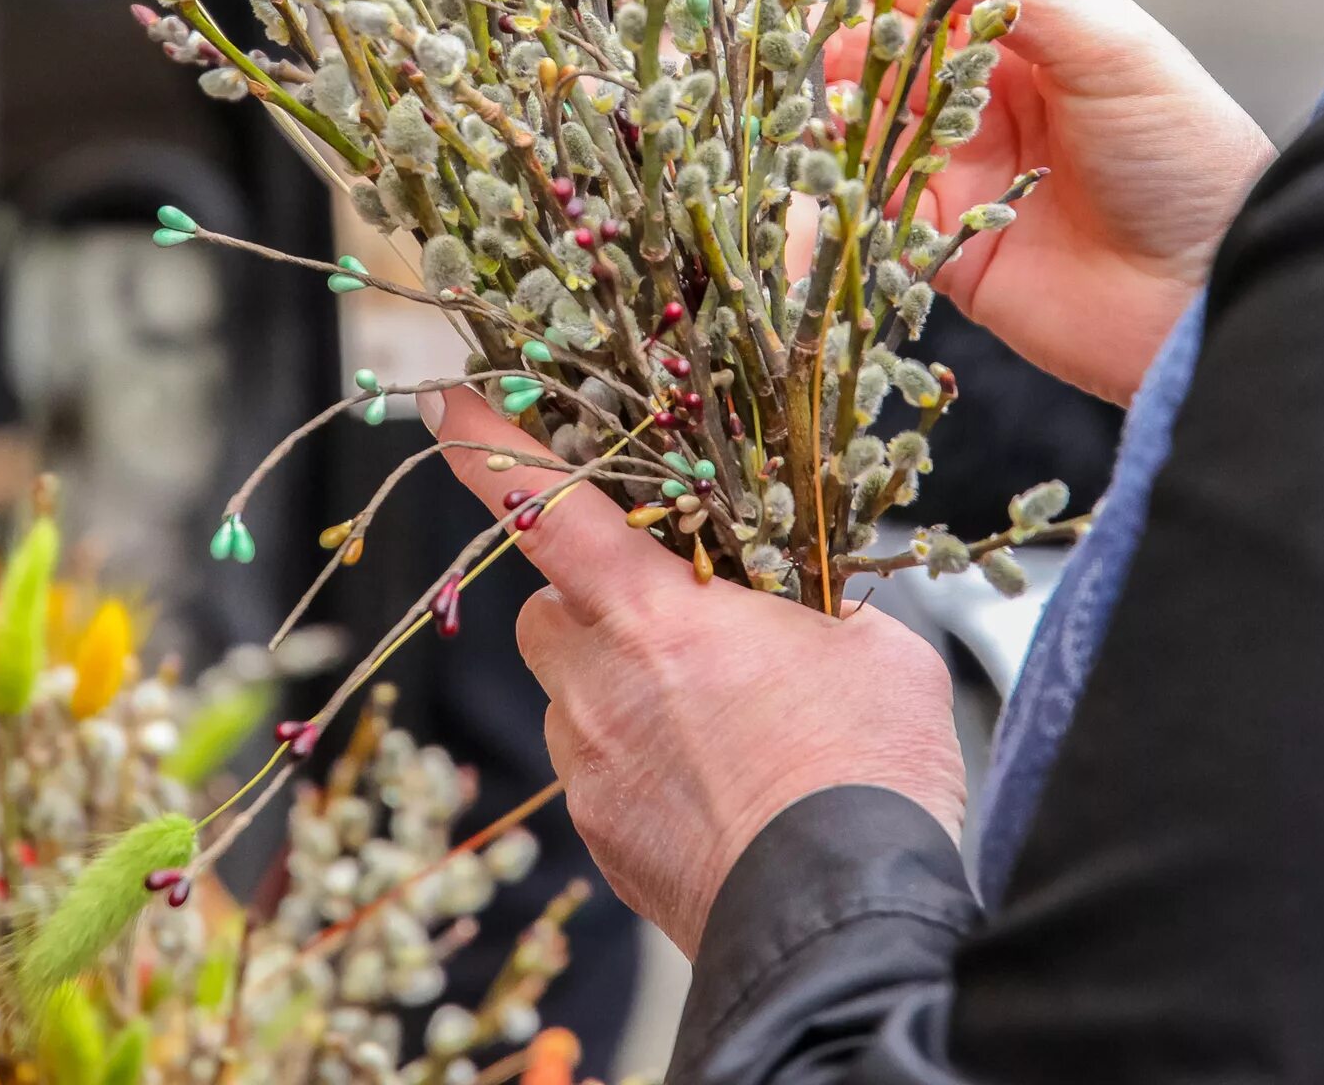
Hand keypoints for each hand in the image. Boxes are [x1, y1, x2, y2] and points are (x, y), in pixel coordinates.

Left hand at [436, 393, 965, 956]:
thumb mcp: (873, 648)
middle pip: (548, 611)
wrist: (841, 920)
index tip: (450, 403)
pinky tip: (717, 783)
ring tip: (718, 718)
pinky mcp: (603, 841)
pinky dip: (642, 763)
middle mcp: (597, 686)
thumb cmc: (862, 773)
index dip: (488, 445)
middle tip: (673, 615)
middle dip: (592, 600)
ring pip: (573, 697)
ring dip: (622, 688)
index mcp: (651, 615)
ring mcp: (591, 770)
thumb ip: (819, 606)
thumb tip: (814, 606)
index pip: (541, 504)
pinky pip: (601, 773)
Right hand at [830, 0, 1270, 406]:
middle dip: (851, 45)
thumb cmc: (1184, 154)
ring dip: (840, 119)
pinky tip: (818, 182)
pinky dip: (842, 205)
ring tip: (821, 106)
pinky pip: (876, 225)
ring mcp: (966, 179)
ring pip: (874, 137)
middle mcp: (991, 107)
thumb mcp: (1108, 46)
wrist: (1213, 291)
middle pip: (894, 63)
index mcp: (1034, 44)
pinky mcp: (949, 253)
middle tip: (818, 34)